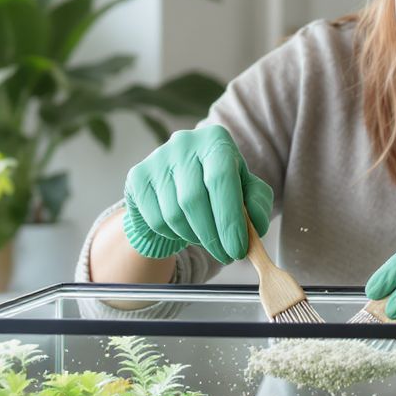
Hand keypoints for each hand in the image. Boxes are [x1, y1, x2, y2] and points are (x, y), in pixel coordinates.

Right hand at [122, 125, 272, 263]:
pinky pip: (156, 219)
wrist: (178, 187)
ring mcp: (156, 159)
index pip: (221, 179)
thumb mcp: (245, 190)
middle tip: (227, 255)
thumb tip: (256, 225)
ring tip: (207, 239)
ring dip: (195, 236)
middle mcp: (183, 143)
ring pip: (174, 213)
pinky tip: (185, 230)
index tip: (238, 249)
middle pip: (195, 199)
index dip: (230, 219)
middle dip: (214, 236)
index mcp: (215, 140)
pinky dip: (174, 234)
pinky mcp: (137, 178)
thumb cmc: (219, 188)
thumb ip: (257, 203)